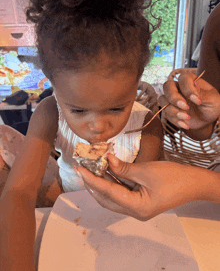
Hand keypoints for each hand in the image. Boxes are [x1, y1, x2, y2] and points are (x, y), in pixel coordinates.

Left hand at [77, 154, 208, 220]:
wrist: (192, 183)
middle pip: (107, 199)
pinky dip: (112, 184)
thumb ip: (124, 168)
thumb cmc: (173, 177)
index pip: (108, 192)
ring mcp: (137, 208)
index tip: (80, 169)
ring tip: (90, 170)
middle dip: (93, 184)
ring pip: (112, 197)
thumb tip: (107, 159)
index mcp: (137, 207)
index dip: (92, 180)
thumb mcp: (146, 170)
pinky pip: (120, 194)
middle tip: (83, 169)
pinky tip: (106, 173)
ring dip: (102, 184)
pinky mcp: (139, 202)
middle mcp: (134, 212)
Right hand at [159, 72, 219, 129]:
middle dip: (174, 98)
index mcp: (190, 81)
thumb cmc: (212, 105)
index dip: (187, 89)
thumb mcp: (213, 99)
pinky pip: (166, 114)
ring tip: (187, 117)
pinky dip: (175, 120)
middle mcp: (179, 88)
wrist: (208, 120)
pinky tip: (185, 124)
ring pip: (163, 100)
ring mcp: (172, 99)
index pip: (183, 78)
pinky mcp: (170, 110)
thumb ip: (203, 94)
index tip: (197, 100)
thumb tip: (194, 89)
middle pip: (167, 86)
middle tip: (185, 107)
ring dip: (173, 110)